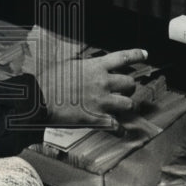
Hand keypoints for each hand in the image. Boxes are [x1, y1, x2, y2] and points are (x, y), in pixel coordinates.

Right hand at [34, 47, 148, 129]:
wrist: (40, 98)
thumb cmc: (50, 80)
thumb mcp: (69, 65)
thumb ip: (84, 66)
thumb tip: (89, 66)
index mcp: (95, 67)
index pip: (123, 57)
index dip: (137, 55)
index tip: (144, 55)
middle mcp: (103, 83)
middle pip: (130, 83)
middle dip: (129, 86)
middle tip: (124, 89)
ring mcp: (102, 101)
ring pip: (128, 103)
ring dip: (127, 105)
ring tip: (123, 106)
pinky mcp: (97, 118)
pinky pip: (116, 126)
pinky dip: (120, 130)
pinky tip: (120, 131)